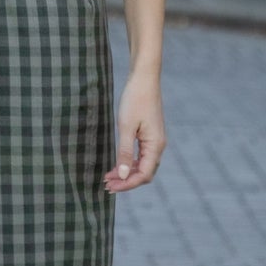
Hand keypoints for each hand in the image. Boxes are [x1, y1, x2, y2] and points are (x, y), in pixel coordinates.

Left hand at [105, 69, 165, 192]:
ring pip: (144, 165)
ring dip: (128, 173)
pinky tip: (119, 164)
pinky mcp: (151, 135)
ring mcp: (156, 140)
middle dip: (126, 181)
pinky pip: (143, 156)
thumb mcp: (126, 127)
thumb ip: (125, 153)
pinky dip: (131, 163)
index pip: (144, 175)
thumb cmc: (135, 99)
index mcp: (155, 145)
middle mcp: (159, 145)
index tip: (109, 186)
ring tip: (109, 176)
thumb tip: (123, 175)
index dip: (127, 184)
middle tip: (106, 184)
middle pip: (145, 173)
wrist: (144, 78)